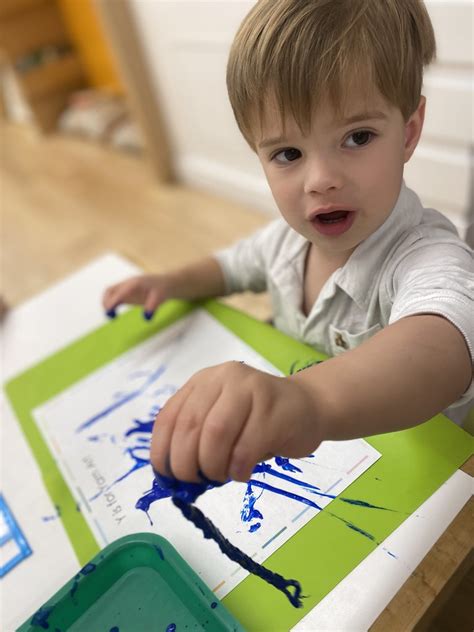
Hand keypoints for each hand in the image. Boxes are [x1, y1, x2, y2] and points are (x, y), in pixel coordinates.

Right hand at [102, 274, 170, 317]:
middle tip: (110, 314)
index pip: (120, 292)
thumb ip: (153, 306)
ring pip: (110, 293)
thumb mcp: (160, 297)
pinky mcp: (126, 293)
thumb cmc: (162, 289)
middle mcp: (127, 284)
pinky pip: (114, 298)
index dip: (113, 301)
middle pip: (110, 290)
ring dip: (107, 303)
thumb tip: (146, 317)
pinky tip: (114, 315)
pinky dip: (111, 305)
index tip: (109, 311)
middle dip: (107, 302)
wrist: (165, 283)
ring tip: (111, 315)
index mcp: (135, 283)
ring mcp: (126, 288)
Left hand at [150, 361, 323, 482]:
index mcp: (204, 381)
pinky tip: (242, 473)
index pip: (170, 416)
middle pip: (191, 425)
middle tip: (194, 482)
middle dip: (186, 463)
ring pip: (216, 434)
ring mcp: (251, 390)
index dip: (162, 450)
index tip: (166, 476)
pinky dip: (237, 470)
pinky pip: (245, 449)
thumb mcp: (221, 420)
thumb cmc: (258, 421)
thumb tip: (174, 475)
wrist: (308, 407)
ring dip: (212, 466)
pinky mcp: (274, 411)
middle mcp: (225, 378)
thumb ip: (197, 438)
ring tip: (220, 476)